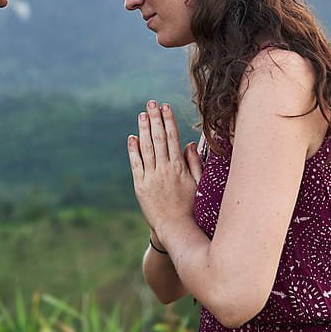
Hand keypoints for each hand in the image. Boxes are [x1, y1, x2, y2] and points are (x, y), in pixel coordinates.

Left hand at [127, 101, 203, 239]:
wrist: (175, 228)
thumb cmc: (191, 206)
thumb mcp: (198, 183)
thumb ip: (194, 162)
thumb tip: (191, 143)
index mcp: (179, 167)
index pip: (173, 138)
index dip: (168, 121)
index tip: (165, 107)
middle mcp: (165, 169)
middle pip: (159, 139)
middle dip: (155, 119)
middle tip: (151, 103)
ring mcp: (152, 177)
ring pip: (147, 148)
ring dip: (144, 129)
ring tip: (142, 114)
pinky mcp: (141, 186)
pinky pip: (136, 164)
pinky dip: (133, 150)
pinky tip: (132, 137)